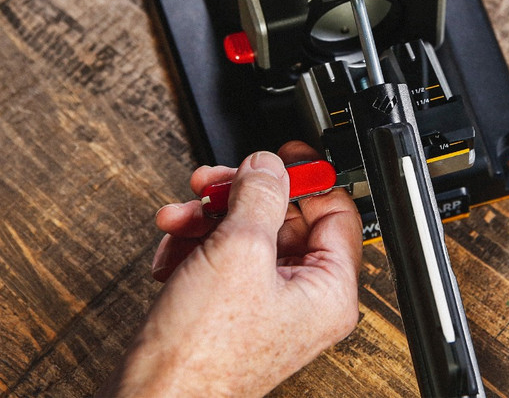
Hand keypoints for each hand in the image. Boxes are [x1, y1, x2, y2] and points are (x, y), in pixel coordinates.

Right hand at [100, 142, 361, 397]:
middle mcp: (303, 301)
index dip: (308, 177)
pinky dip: (194, 248)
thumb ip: (260, 195)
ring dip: (208, 219)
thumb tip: (268, 166)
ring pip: (245, 236)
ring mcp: (264, 308)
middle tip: (213, 183)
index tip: (282, 154)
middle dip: (240, 196)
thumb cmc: (202, 355)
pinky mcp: (228, 314)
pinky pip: (220, 261)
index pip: (336, 212)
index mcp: (328, 291)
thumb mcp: (239, 250)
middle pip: (282, 219)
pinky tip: (172, 253)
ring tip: (181, 218)